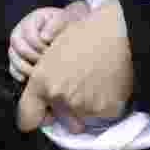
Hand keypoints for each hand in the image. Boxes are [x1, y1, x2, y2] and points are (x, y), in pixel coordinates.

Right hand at [9, 4, 83, 81]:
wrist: (65, 31)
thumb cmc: (65, 25)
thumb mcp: (64, 19)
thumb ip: (56, 24)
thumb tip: (44, 38)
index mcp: (31, 20)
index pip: (30, 35)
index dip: (40, 45)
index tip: (51, 50)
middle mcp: (20, 31)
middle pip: (18, 46)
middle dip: (33, 56)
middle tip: (46, 61)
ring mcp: (17, 44)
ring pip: (13, 56)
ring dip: (25, 66)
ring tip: (39, 72)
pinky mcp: (17, 57)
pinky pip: (12, 67)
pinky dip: (18, 74)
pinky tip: (26, 79)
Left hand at [17, 0, 132, 133]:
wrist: (122, 30)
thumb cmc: (88, 32)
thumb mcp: (55, 48)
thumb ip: (42, 77)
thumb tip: (42, 98)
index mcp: (42, 80)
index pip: (27, 118)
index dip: (35, 116)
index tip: (43, 111)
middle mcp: (59, 96)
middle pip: (57, 119)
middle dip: (64, 108)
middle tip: (79, 84)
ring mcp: (82, 105)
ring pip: (80, 117)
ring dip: (85, 105)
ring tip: (96, 79)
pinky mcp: (105, 110)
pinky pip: (100, 115)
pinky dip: (104, 104)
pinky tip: (108, 84)